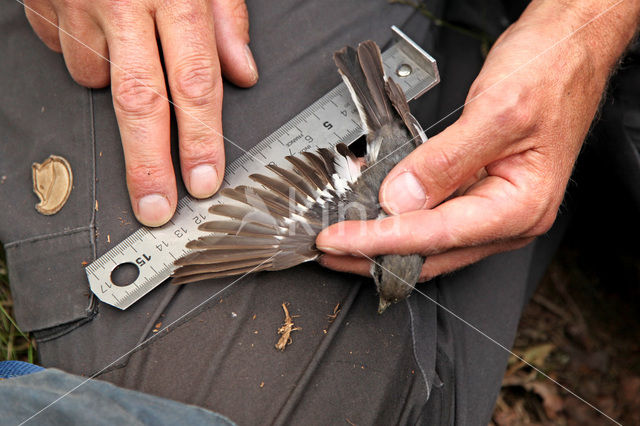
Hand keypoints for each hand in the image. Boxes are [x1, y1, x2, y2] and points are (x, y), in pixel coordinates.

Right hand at [24, 0, 257, 225]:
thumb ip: (226, 16)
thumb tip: (243, 71)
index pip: (194, 83)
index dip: (199, 138)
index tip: (202, 180)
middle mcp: (124, 5)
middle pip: (139, 103)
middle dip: (149, 164)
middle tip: (156, 207)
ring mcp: (77, 6)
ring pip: (97, 78)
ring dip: (115, 78)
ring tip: (126, 41)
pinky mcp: (44, 6)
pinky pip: (67, 49)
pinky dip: (86, 49)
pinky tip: (96, 23)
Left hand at [316, 0, 638, 279]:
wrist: (568, 50)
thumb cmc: (550, 72)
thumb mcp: (497, 111)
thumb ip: (446, 161)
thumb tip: (401, 199)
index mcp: (520, 206)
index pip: (435, 235)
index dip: (380, 240)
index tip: (338, 239)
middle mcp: (509, 218)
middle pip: (430, 253)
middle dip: (374, 254)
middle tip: (330, 249)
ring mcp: (495, 209)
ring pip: (430, 242)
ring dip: (384, 242)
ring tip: (344, 236)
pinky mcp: (481, 194)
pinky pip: (435, 218)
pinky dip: (401, 218)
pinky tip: (375, 213)